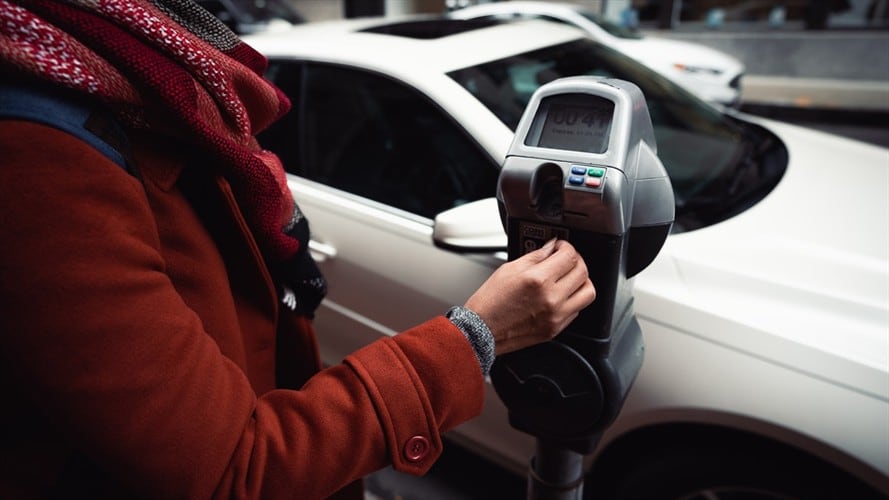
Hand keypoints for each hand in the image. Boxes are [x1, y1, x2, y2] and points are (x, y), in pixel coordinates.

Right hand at [465, 239, 594, 354]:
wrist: (482, 330)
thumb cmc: (490, 302)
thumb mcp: (509, 269)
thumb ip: (535, 256)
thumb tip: (551, 247)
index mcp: (538, 280)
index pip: (569, 256)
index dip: (567, 247)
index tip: (561, 247)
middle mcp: (551, 299)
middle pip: (583, 272)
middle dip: (576, 261)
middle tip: (565, 259)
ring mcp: (556, 316)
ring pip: (587, 293)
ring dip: (581, 281)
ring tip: (569, 277)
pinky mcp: (556, 329)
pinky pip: (577, 309)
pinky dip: (572, 299)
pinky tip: (560, 295)